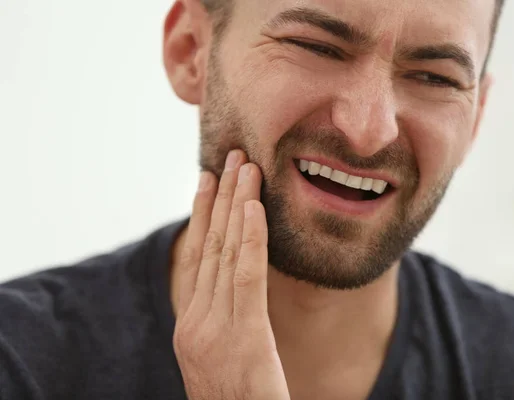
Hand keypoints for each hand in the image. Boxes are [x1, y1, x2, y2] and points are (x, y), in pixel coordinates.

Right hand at [173, 150, 289, 399]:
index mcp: (189, 328)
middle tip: (229, 158)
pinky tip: (255, 207)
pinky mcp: (244, 339)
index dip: (202, 216)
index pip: (196, 259)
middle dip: (220, 198)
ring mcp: (215, 331)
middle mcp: (196, 323)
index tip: (207, 181)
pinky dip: (251, 238)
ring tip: (244, 167)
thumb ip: (223, 324)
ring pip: (226, 253)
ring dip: (236, 205)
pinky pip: (247, 277)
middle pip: (208, 247)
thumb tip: (233, 289)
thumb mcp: (222, 361)